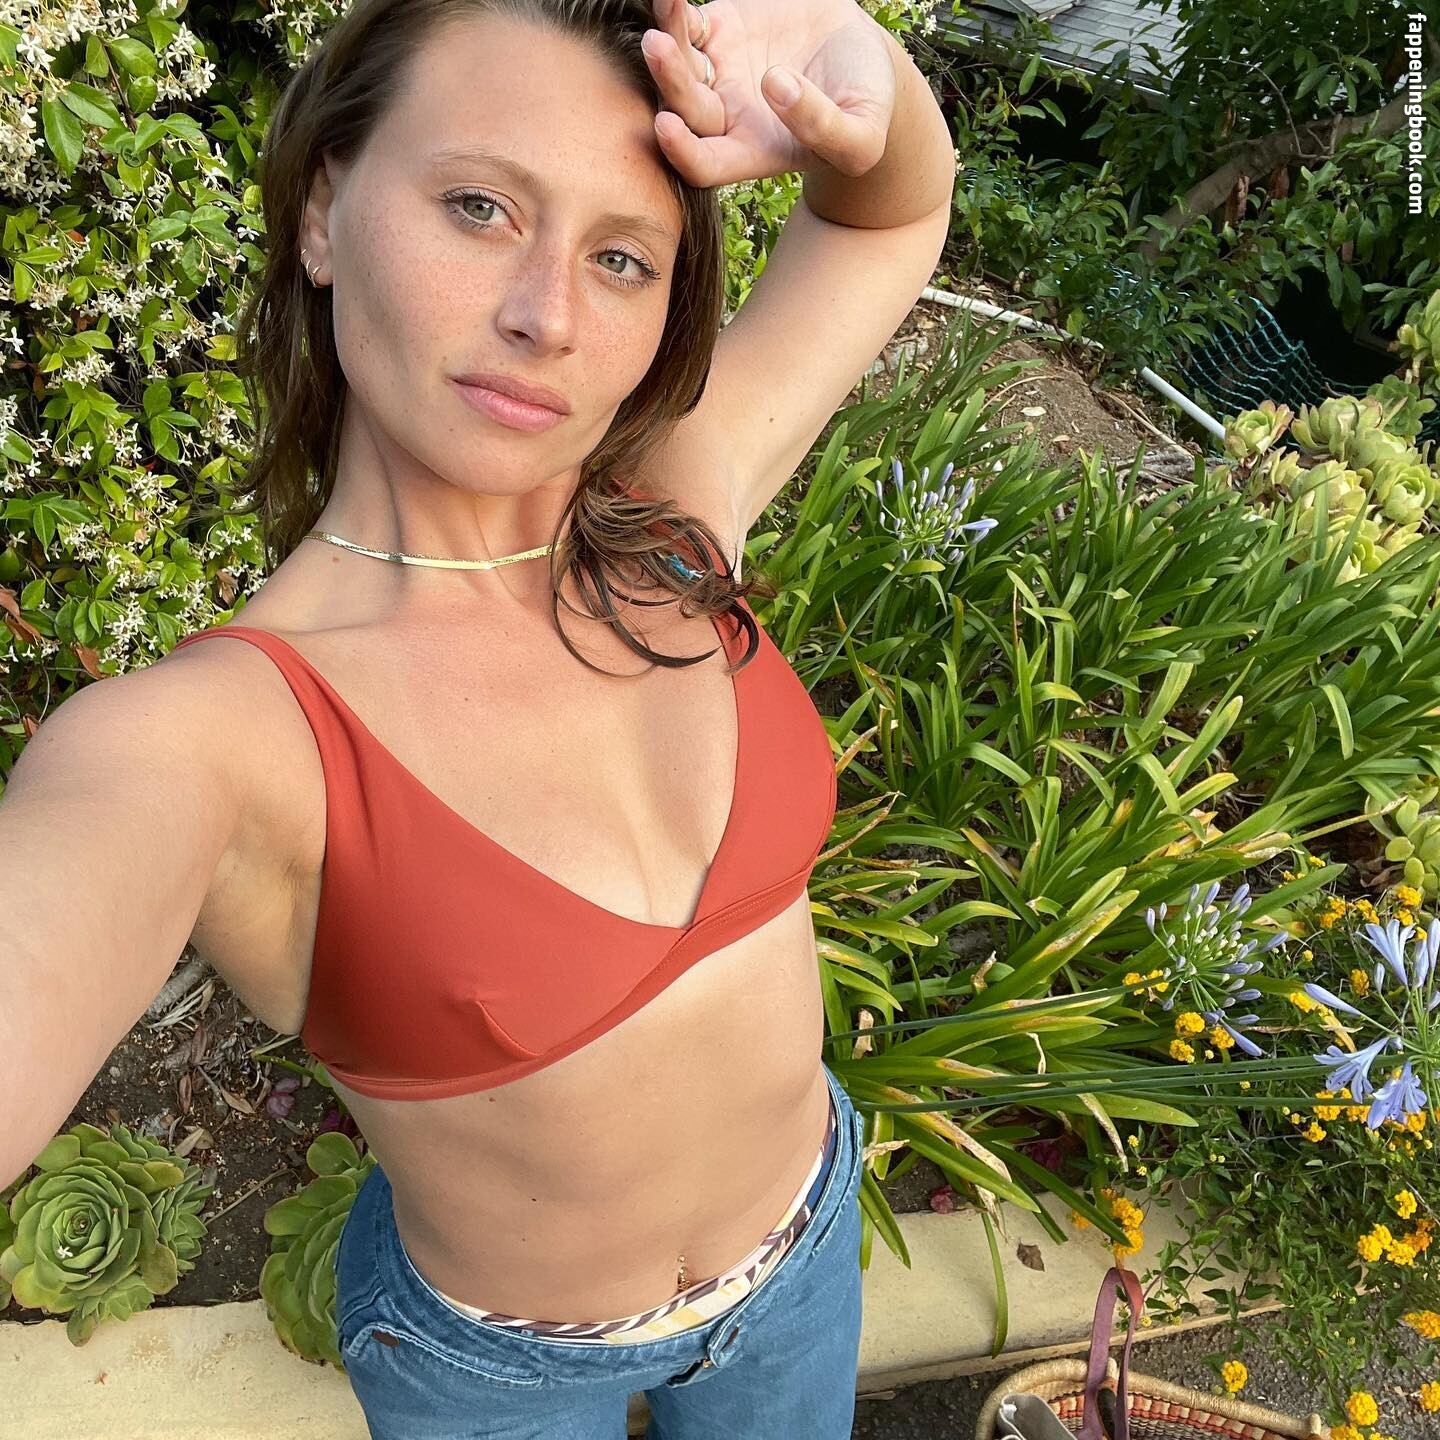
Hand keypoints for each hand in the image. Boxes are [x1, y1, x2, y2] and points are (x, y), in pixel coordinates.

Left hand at [639, 0, 897, 186]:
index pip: (704, 165)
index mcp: (752, 151)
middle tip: (658, 46)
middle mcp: (725, 116)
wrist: (864, 54)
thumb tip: (776, 86)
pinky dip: (674, 9)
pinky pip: (686, 21)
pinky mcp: (720, 29)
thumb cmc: (867, 107)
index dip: (681, 151)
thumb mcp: (861, 135)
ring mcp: (718, 72)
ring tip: (666, 8)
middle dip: (669, 80)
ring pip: (677, 62)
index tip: (666, 125)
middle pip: (682, 107)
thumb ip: (825, 127)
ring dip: (665, 40)